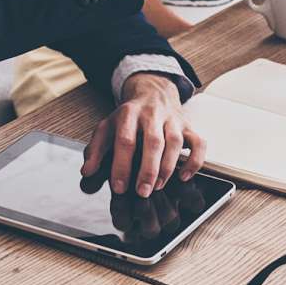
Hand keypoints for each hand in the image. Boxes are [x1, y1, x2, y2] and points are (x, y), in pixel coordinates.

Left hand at [82, 72, 205, 196]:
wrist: (153, 92)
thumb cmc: (128, 117)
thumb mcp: (107, 127)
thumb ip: (95, 150)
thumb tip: (87, 171)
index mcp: (128, 114)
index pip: (125, 140)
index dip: (122, 165)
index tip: (119, 187)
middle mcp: (152, 115)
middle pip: (153, 141)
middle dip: (148, 169)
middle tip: (142, 192)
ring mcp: (173, 120)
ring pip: (176, 142)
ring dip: (168, 167)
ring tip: (158, 186)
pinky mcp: (188, 127)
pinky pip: (198, 143)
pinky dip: (194, 161)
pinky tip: (185, 176)